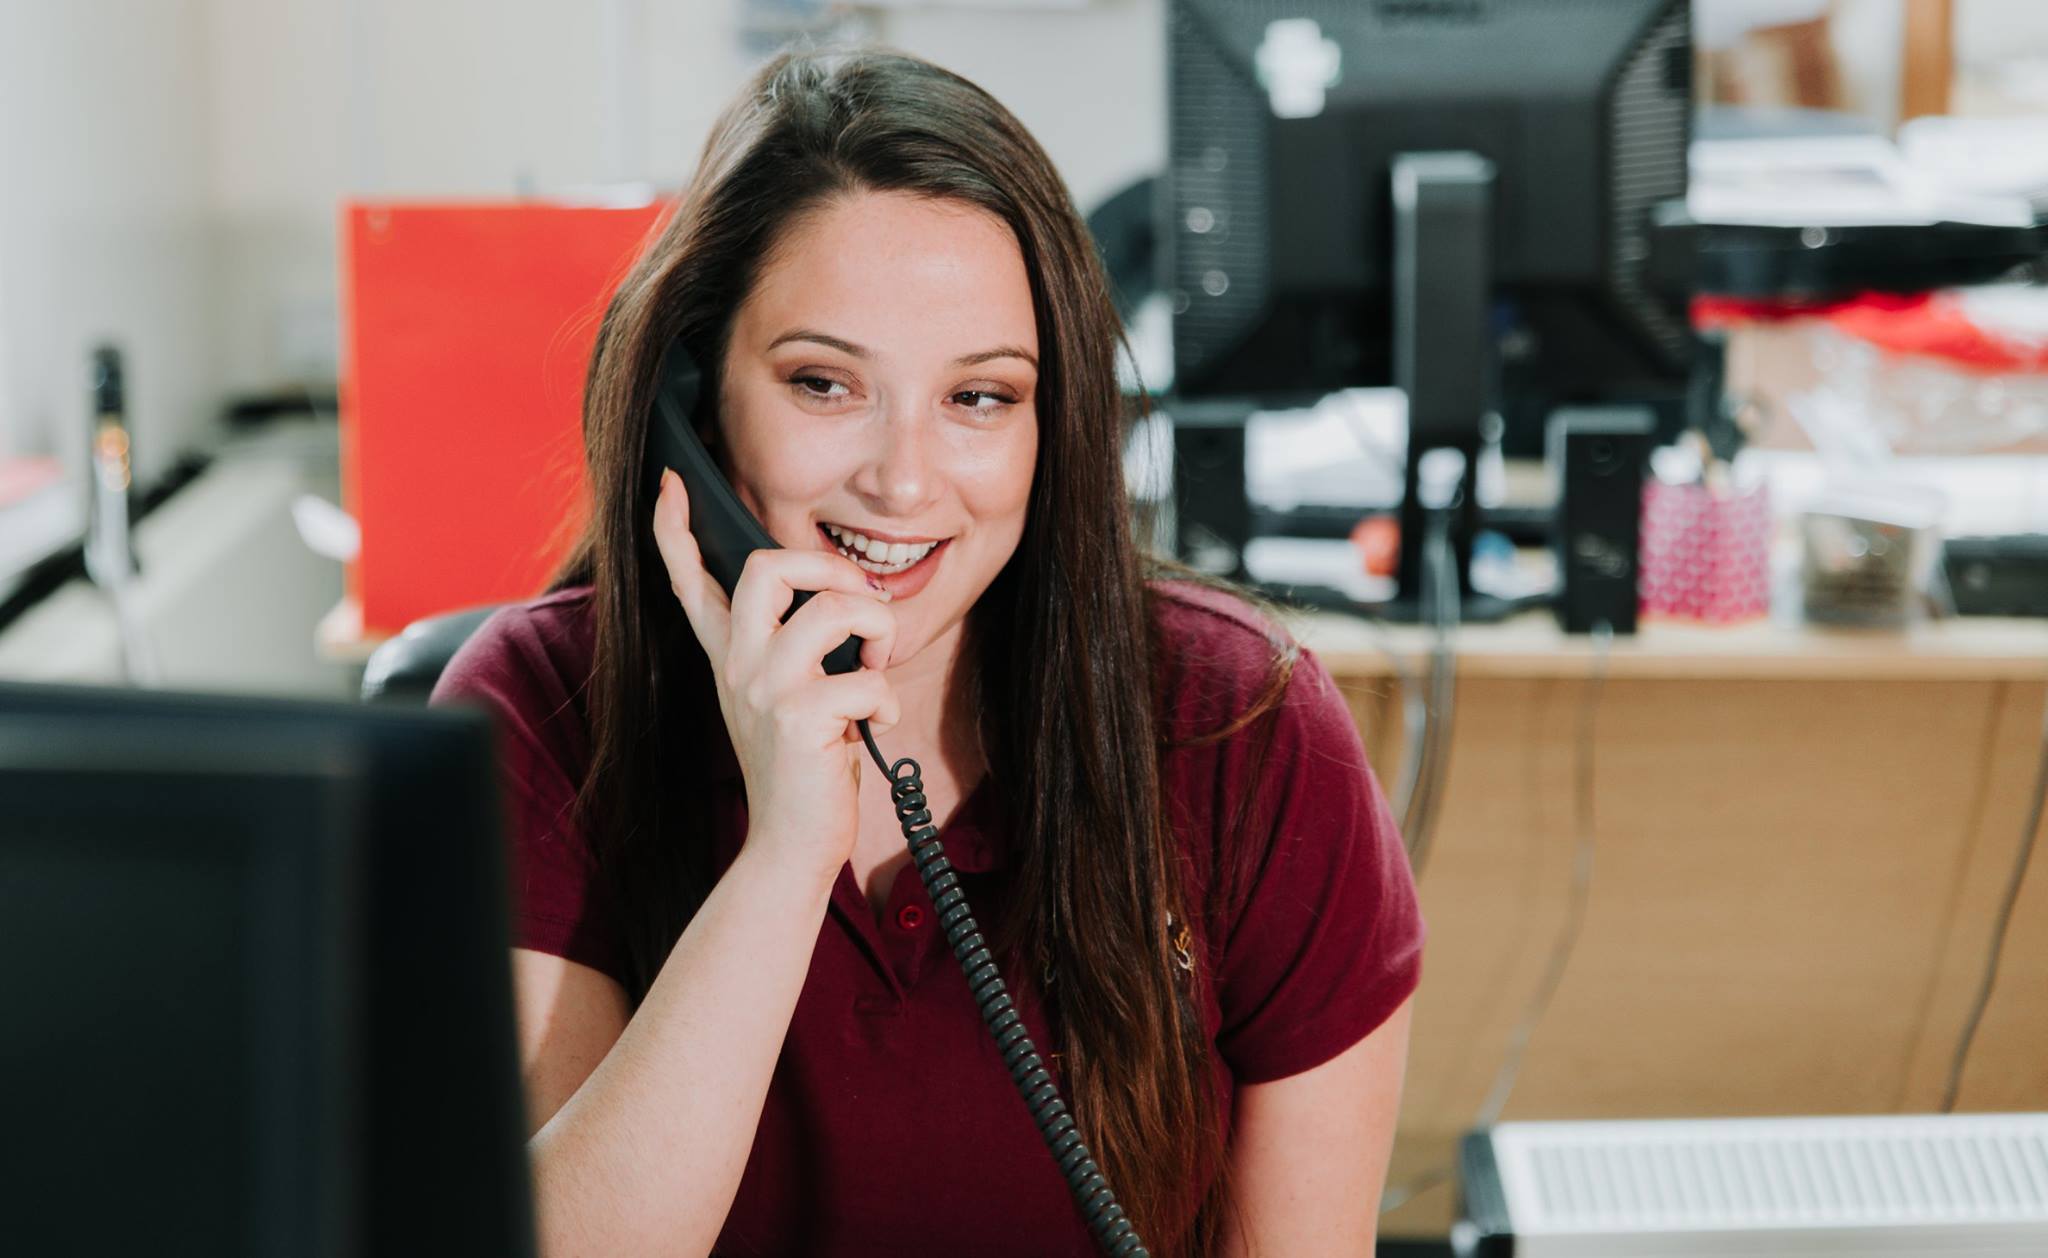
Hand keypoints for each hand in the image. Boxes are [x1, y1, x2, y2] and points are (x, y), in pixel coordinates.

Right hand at [652, 468, 899, 881]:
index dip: (675, 530)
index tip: (671, 485)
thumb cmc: (801, 769)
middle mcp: (738, 665)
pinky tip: (876, 724)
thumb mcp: (783, 700)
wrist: (791, 845)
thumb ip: (796, 651)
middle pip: (769, 566)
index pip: (689, 582)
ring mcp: (765, 689)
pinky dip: (886, 698)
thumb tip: (846, 598)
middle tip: (858, 603)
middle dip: (831, 567)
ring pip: (834, 607)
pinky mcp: (801, 718)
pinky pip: (867, 676)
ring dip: (878, 628)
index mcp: (729, 656)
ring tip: (876, 663)